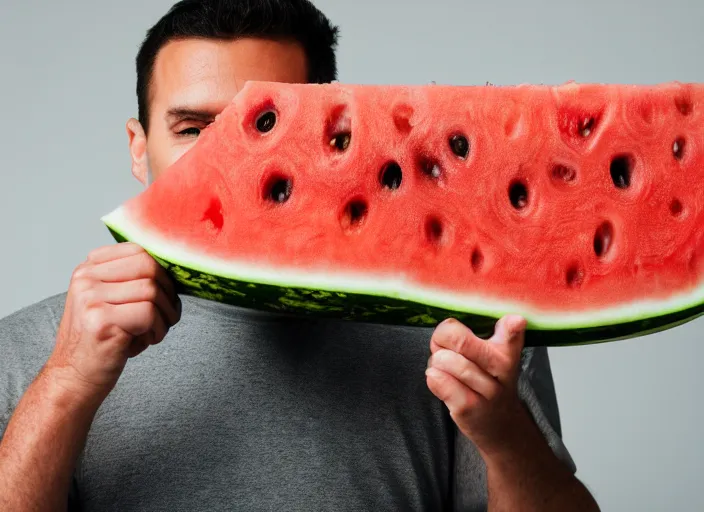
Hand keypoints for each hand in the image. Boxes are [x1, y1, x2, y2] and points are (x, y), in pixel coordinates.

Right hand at [45, 242, 180, 405]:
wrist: (74, 379)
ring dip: (165, 316)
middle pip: (149, 265)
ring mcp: (91, 298)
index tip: (164, 294)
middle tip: (167, 315)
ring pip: (152, 290)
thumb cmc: (102, 340)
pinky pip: (149, 313)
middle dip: (168, 292)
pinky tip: (146, 341)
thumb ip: (133, 280)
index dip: (162, 272)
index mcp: (89, 268)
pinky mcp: (101, 320)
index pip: (139, 249)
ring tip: (153, 332)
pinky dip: (158, 329)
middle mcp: (86, 278)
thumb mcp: (112, 302)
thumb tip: (174, 265)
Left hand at [425, 315, 528, 456]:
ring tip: (445, 367)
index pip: (514, 331)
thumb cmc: (489, 381)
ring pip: (444, 360)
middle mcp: (501, 367)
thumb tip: (449, 325)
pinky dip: (433, 377)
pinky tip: (441, 381)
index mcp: (507, 349)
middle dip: (441, 338)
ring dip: (436, 361)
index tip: (515, 320)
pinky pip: (438, 380)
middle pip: (458, 339)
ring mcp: (486, 389)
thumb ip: (479, 334)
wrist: (500, 425)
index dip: (512, 324)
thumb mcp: (497, 355)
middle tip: (444, 346)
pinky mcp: (468, 406)